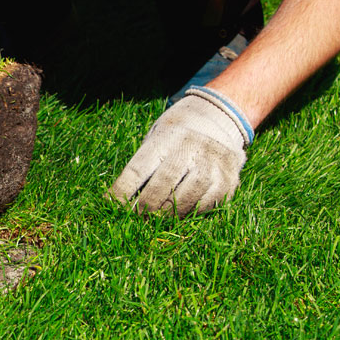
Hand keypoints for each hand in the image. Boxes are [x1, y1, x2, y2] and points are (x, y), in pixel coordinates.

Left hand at [108, 87, 253, 215]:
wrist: (220, 119)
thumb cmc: (175, 136)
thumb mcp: (156, 139)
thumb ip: (142, 166)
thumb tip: (118, 201)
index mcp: (167, 136)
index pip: (138, 169)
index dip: (122, 191)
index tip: (111, 205)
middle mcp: (191, 147)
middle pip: (162, 185)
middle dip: (145, 206)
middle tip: (135, 217)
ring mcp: (213, 163)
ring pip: (185, 198)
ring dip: (167, 214)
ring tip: (155, 220)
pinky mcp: (228, 179)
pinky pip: (206, 204)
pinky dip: (189, 212)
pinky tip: (179, 214)